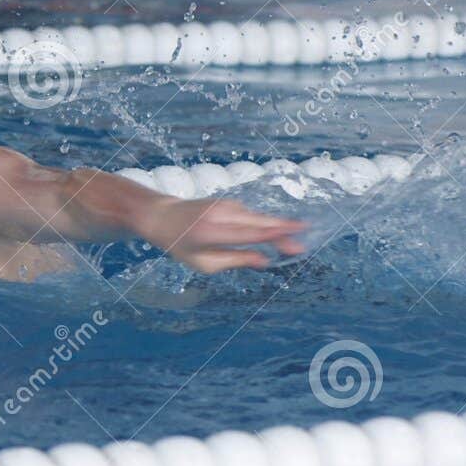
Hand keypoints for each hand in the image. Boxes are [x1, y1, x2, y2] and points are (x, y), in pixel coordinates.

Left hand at [147, 198, 307, 273]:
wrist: (162, 216)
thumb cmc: (181, 244)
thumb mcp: (203, 263)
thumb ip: (235, 260)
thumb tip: (265, 261)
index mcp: (212, 232)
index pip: (249, 234)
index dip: (275, 236)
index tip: (296, 239)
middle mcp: (221, 214)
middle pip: (260, 223)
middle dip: (284, 232)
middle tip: (303, 242)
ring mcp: (226, 205)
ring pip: (259, 218)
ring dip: (277, 228)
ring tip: (293, 242)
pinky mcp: (230, 202)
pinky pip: (252, 216)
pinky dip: (263, 225)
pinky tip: (273, 234)